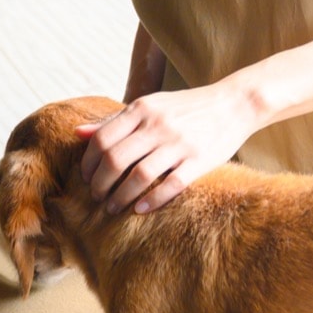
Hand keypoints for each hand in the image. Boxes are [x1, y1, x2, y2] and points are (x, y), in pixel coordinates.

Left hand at [78, 83, 257, 215]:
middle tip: (97, 197)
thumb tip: (77, 133)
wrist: (235, 103)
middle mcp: (158, 125)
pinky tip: (141, 209)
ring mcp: (180, 143)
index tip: (86, 178)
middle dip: (100, 184)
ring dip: (121, 197)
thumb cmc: (187, 107)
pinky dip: (152, 201)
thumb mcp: (150, 105)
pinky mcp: (200, 160)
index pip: (102, 140)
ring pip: (139, 176)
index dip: (89, 163)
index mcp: (142, 109)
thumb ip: (115, 120)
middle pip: (115, 160)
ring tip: (113, 207)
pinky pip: (171, 185)